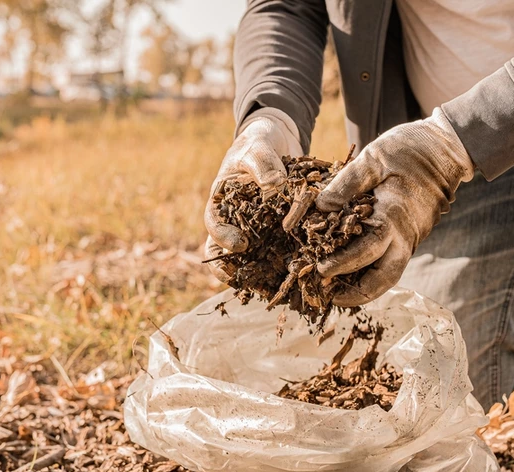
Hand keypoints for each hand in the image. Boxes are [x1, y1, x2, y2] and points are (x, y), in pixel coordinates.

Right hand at [204, 108, 302, 281]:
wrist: (275, 142)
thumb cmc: (258, 142)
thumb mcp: (258, 147)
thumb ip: (263, 164)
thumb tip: (274, 185)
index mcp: (221, 202)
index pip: (214, 224)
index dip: (222, 238)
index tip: (239, 244)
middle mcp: (234, 221)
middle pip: (226, 252)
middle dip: (234, 270)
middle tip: (247, 282)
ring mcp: (254, 229)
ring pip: (251, 258)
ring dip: (259, 274)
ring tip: (272, 288)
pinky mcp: (276, 232)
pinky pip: (278, 251)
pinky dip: (285, 263)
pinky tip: (299, 274)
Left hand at [315, 108, 473, 306]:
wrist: (447, 148)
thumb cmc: (409, 149)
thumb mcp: (372, 159)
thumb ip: (345, 185)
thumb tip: (319, 208)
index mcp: (393, 217)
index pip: (365, 252)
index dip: (341, 264)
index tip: (319, 269)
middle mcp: (405, 235)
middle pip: (384, 279)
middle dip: (356, 293)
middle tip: (329, 294)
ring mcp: (412, 238)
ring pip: (390, 275)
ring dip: (365, 287)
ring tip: (337, 288)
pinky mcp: (413, 235)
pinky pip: (393, 261)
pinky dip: (373, 271)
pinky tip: (352, 268)